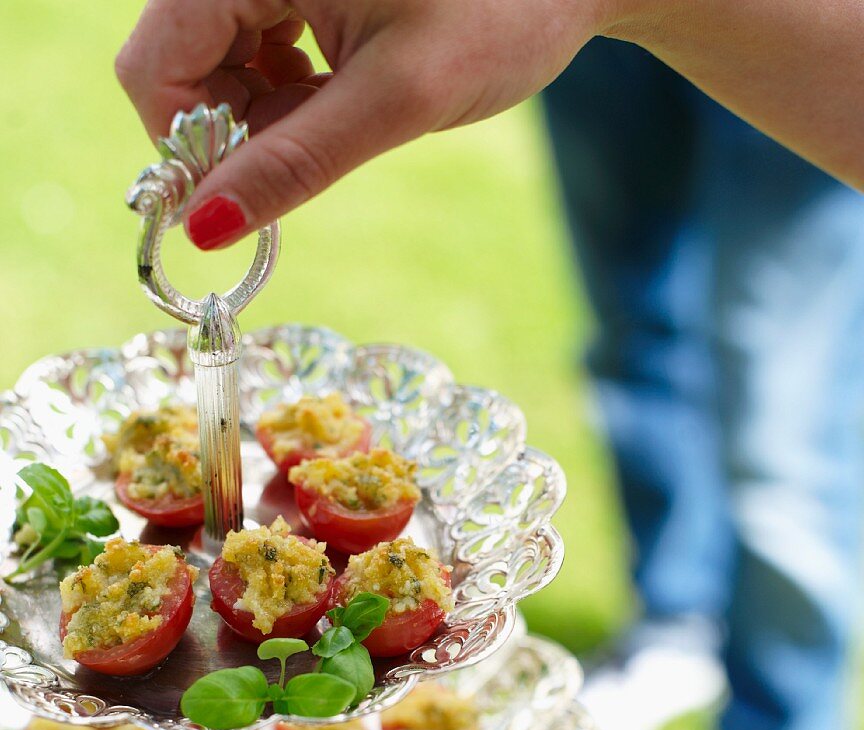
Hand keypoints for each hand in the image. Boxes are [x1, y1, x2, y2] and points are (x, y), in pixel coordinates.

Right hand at [115, 0, 619, 248]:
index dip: (185, 141)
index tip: (237, 197)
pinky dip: (285, 93)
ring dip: (262, 114)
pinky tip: (337, 95)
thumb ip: (294, 162)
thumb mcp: (394, 99)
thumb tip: (203, 227)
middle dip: (229, 126)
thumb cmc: (500, 11)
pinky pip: (257, 49)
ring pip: (217, 61)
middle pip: (180, 61)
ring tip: (340, 115)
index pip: (156, 61)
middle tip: (309, 150)